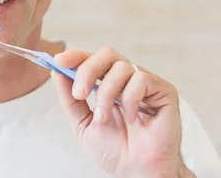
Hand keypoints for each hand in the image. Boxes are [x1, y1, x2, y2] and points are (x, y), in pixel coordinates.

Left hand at [51, 47, 192, 177]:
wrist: (137, 172)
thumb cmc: (114, 150)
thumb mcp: (82, 123)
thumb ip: (69, 98)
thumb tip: (56, 71)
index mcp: (106, 83)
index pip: (91, 58)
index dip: (75, 56)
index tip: (59, 60)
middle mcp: (126, 79)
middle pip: (106, 54)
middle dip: (88, 70)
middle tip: (80, 93)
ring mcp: (145, 83)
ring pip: (121, 67)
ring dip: (106, 94)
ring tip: (104, 118)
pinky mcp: (163, 90)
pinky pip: (141, 79)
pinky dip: (130, 99)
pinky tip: (132, 118)